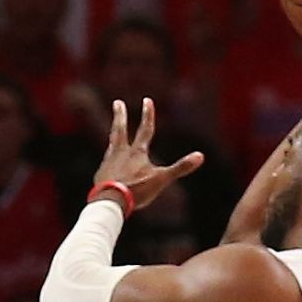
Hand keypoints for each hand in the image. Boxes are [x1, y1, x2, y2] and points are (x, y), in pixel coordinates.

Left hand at [88, 98, 204, 214]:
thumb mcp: (161, 179)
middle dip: (121, 116)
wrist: (110, 201)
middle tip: (117, 103)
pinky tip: (108, 164)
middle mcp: (121, 153)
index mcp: (137, 153)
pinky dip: (109, 160)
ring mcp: (108, 163)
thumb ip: (180, 168)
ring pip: (112, 144)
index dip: (148, 115)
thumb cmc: (137, 190)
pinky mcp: (100, 175)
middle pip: (120, 130)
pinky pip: (106, 164)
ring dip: (114, 135)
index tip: (147, 100)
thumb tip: (201, 156)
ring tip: (114, 130)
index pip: (145, 130)